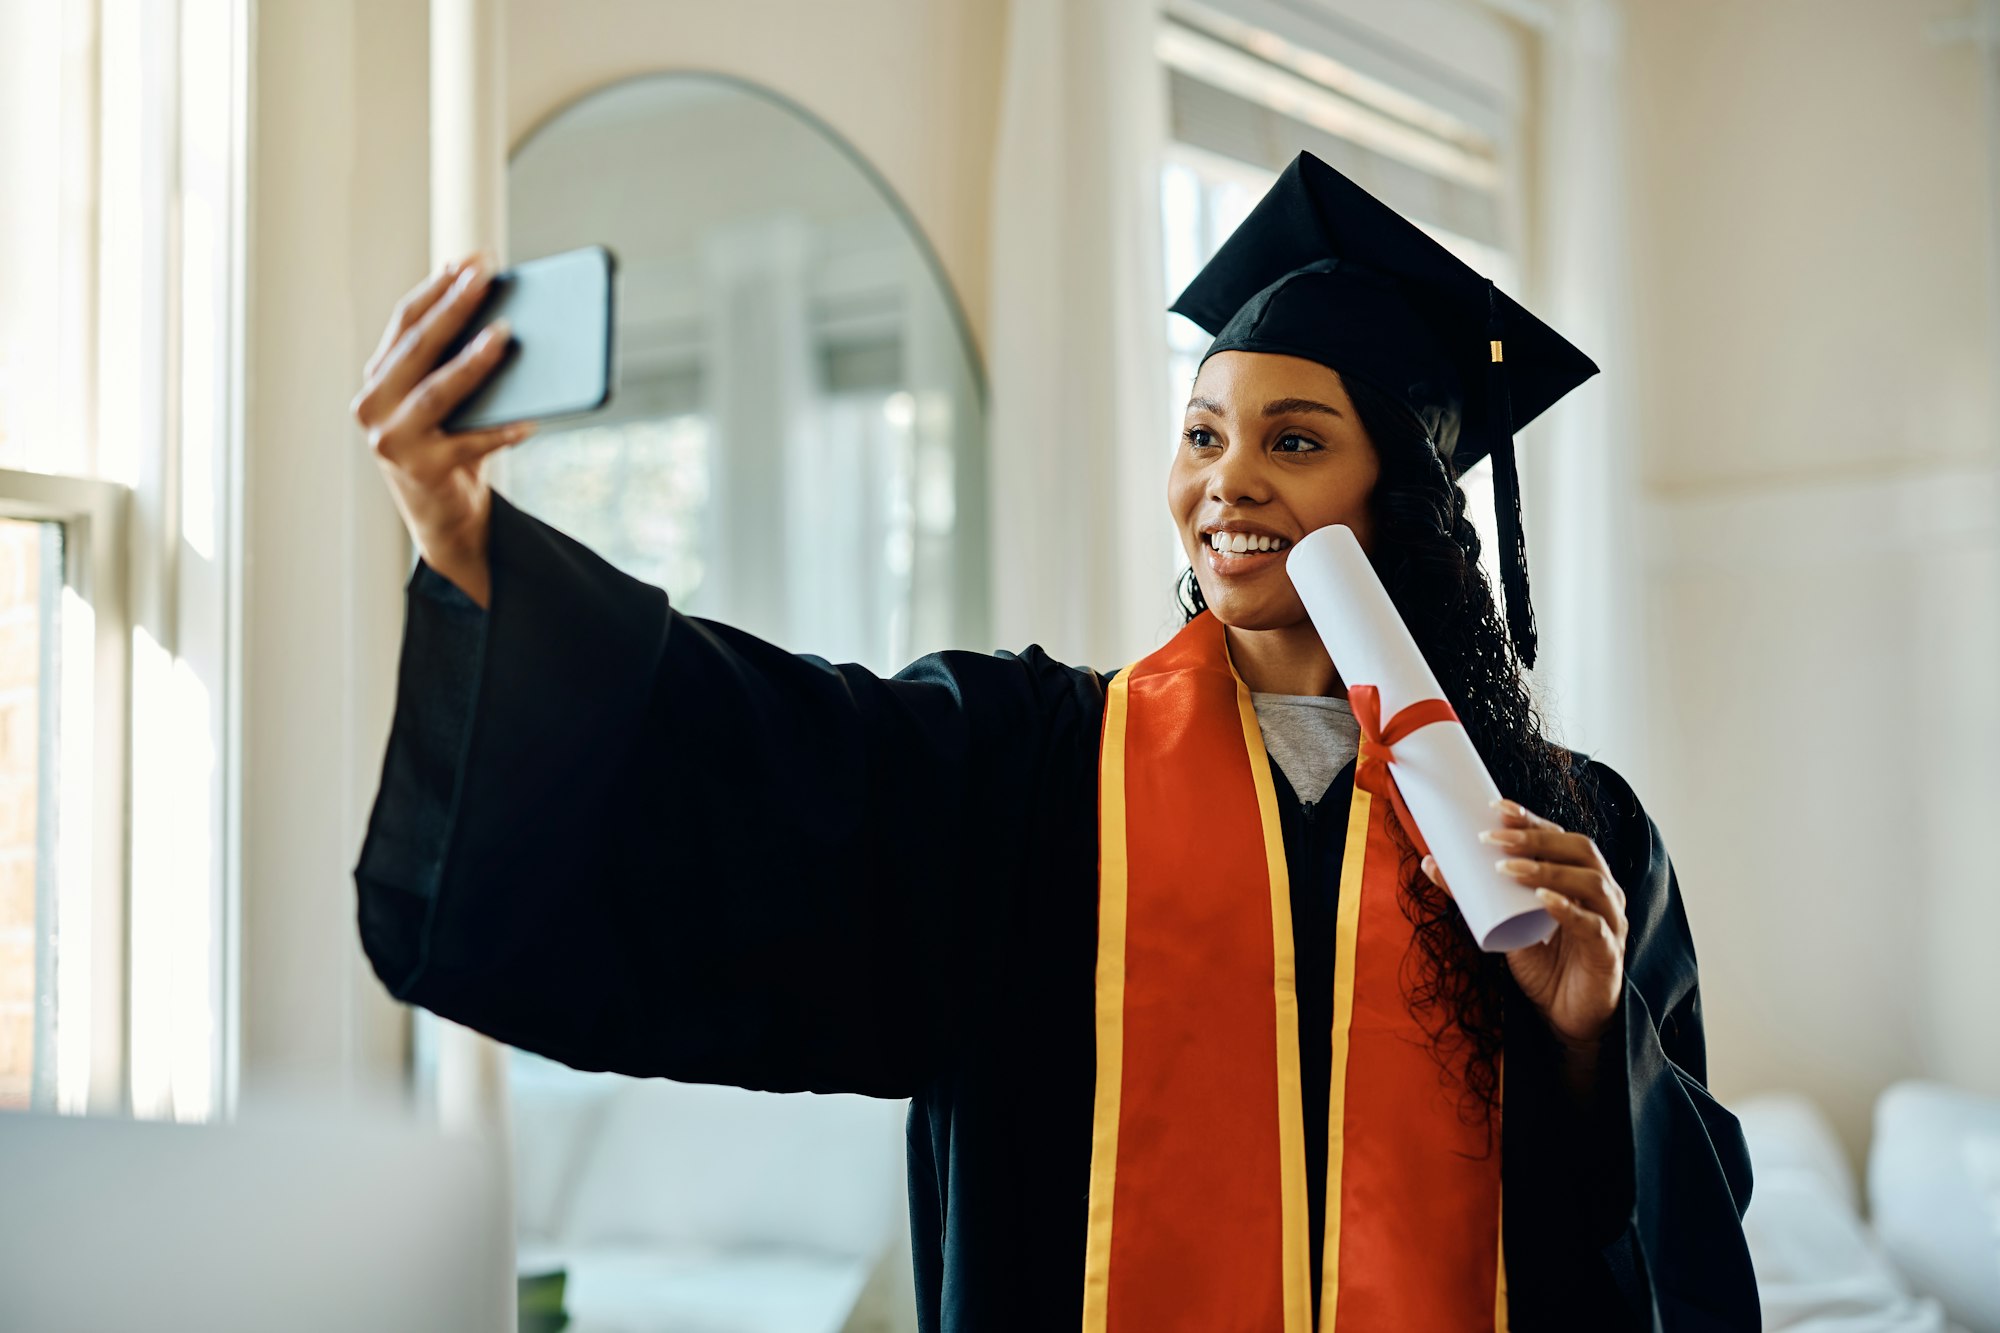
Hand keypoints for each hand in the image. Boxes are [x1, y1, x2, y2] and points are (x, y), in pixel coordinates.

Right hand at [350, 252, 537, 607]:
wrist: (444, 519)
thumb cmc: (452, 445)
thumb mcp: (447, 401)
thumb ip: (456, 363)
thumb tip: (505, 317)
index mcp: (378, 378)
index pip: (405, 321)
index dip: (437, 287)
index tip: (470, 260)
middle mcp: (373, 405)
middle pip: (418, 346)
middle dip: (453, 306)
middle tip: (486, 277)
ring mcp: (392, 440)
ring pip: (437, 391)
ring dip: (472, 362)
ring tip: (505, 334)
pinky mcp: (422, 471)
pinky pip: (470, 444)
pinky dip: (501, 430)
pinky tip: (529, 418)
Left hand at [1419, 799, 1626, 1059]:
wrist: (1566, 1015)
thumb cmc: (1542, 962)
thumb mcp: (1503, 923)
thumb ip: (1475, 895)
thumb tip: (1431, 861)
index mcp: (1579, 877)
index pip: (1559, 837)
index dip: (1531, 820)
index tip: (1496, 807)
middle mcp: (1601, 892)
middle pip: (1579, 850)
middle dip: (1535, 838)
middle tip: (1493, 838)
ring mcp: (1610, 920)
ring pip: (1590, 882)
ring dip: (1547, 870)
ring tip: (1507, 868)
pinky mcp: (1608, 952)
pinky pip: (1594, 925)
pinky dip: (1569, 910)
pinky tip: (1543, 900)